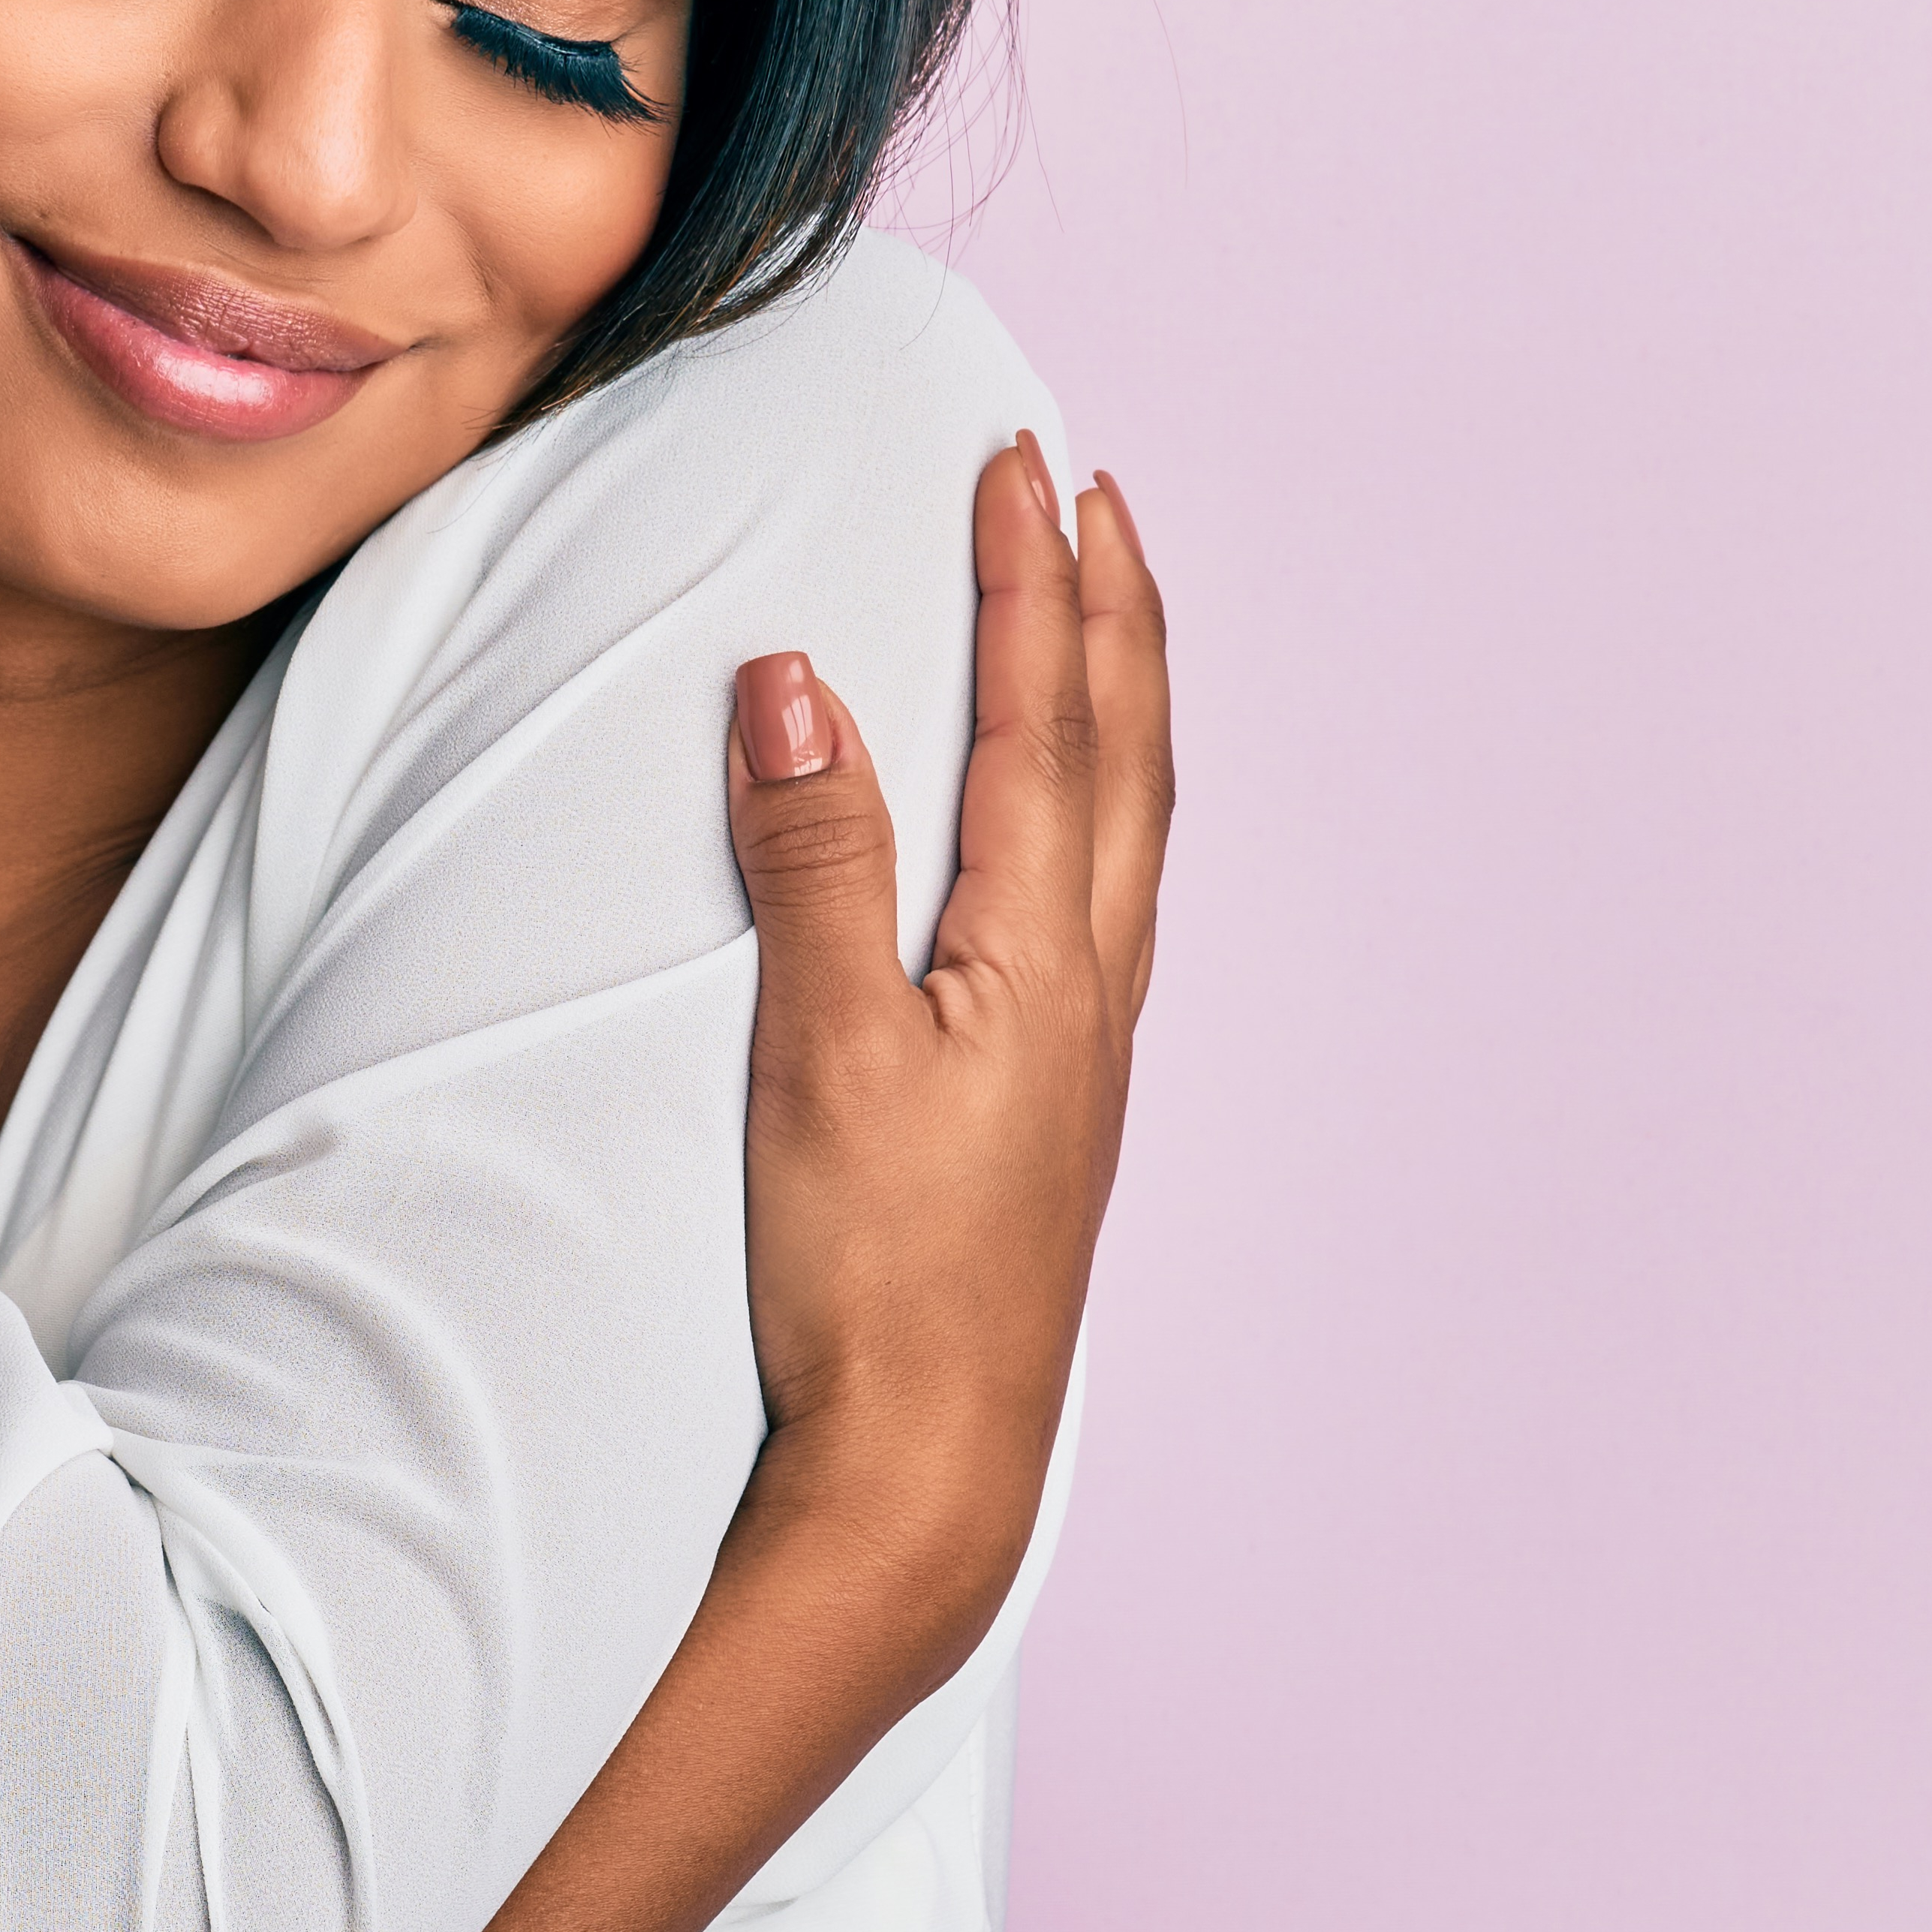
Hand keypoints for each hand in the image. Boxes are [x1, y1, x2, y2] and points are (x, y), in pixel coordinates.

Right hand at [719, 434, 1175, 1651]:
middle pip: (1124, 756)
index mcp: (1041, 957)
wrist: (925, 1466)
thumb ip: (815, 861)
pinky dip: (1104, 815)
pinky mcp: (1056, 1111)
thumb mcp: (818, 1049)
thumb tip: (799, 685)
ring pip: (1132, 830)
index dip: (1028, 584)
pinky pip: (1108, 906)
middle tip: (1093, 497)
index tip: (1020, 465)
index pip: (1042, 722)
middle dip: (1109, 614)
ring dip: (1121, 705)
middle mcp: (1090, 991)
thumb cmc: (871, 1278)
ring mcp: (1085, 1055)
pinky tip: (1077, 838)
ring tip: (1107, 623)